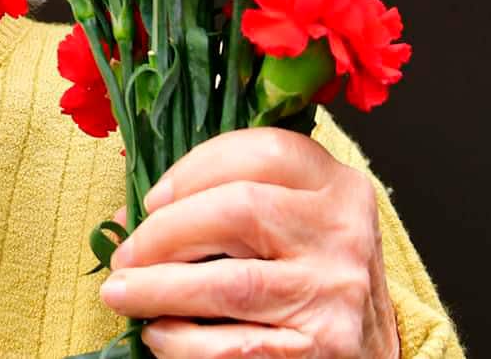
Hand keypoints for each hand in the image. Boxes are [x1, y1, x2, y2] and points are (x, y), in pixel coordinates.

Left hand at [99, 128, 397, 358]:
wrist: (367, 355)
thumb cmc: (310, 279)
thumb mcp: (292, 227)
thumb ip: (226, 207)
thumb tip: (130, 221)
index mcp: (337, 187)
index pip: (263, 153)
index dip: (194, 170)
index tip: (152, 199)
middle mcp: (342, 234)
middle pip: (239, 210)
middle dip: (165, 231)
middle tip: (126, 255)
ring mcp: (334, 294)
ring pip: (229, 284)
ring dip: (158, 289)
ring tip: (123, 294)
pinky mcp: (321, 351)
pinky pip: (234, 346)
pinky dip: (183, 342)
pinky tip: (161, 336)